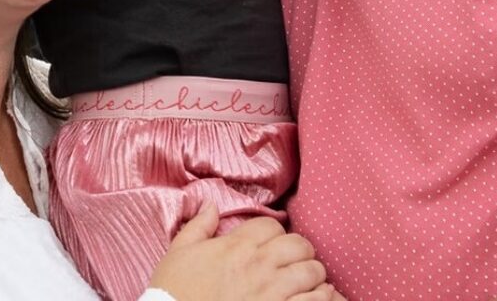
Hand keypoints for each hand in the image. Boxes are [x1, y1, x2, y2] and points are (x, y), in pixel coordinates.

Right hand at [148, 203, 332, 300]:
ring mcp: (272, 292)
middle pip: (299, 245)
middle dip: (300, 251)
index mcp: (236, 246)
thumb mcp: (178, 252)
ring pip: (312, 272)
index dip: (275, 233)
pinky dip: (322, 297)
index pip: (272, 226)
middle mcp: (259, 265)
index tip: (273, 244)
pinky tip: (320, 296)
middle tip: (296, 260)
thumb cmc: (174, 291)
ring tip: (310, 280)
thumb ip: (199, 226)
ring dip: (314, 275)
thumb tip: (210, 204)